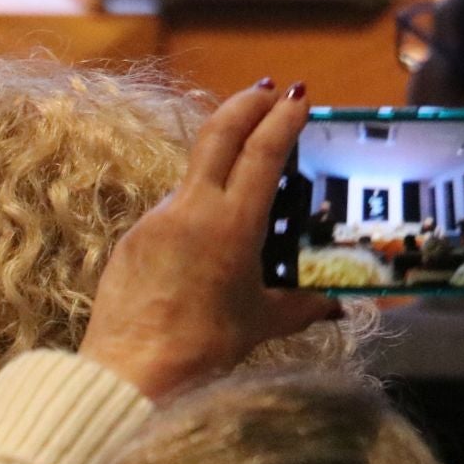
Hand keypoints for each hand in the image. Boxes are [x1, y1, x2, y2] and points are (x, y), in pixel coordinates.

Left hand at [79, 80, 339, 402]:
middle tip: (269, 89)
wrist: (129, 374)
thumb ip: (300, 307)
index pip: (263, 152)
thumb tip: (334, 306)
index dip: (283, 119)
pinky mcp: (133, 237)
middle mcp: (193, 208)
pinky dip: (196, 206)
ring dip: (221, 159)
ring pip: (195, 173)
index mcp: (232, 223)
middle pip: (219, 133)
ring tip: (245, 170)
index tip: (298, 96)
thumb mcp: (260, 323)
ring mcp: (157, 218)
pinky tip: (206, 235)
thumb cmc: (204, 348)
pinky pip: (172, 210)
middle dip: (247, 103)